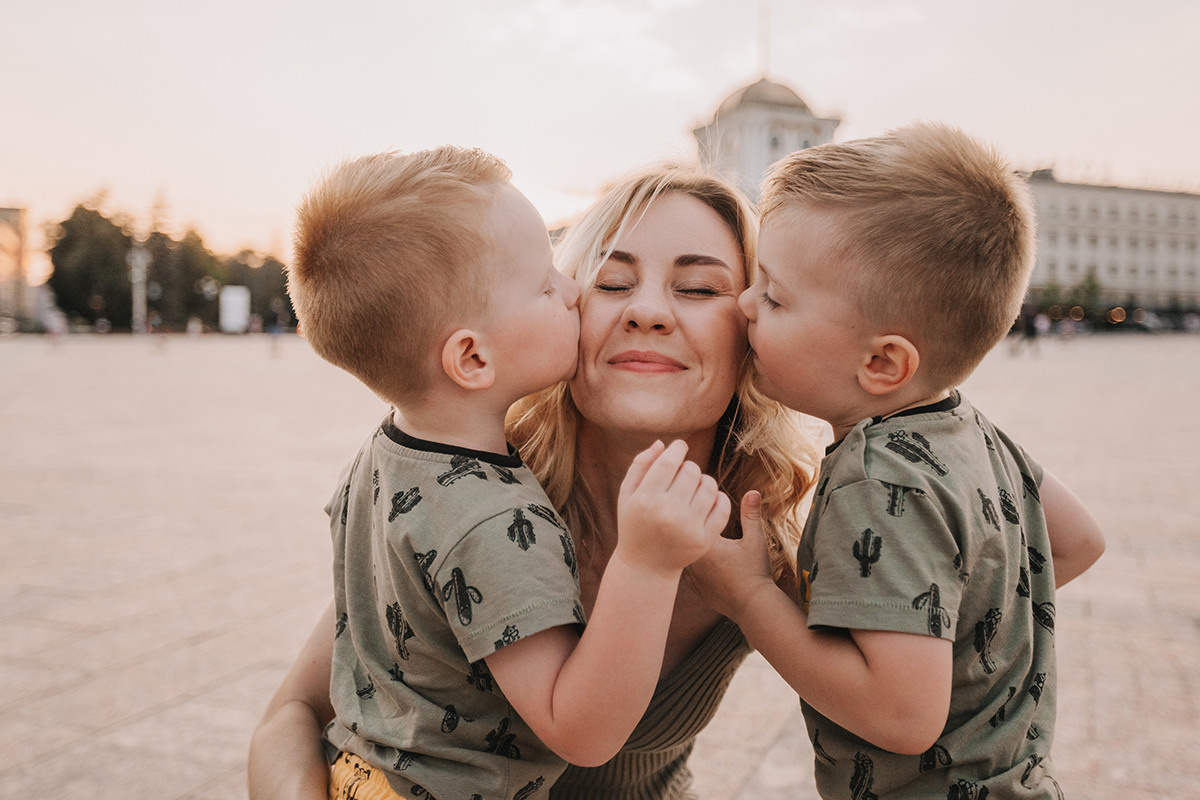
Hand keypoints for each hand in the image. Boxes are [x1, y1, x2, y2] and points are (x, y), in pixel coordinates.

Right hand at [616, 440, 730, 575]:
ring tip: (693, 487)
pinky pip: (722, 505)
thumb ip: (640, 465)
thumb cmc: (634, 524)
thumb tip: (662, 444)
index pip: (669, 461)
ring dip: (703, 480)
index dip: (677, 448)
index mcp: (646, 499)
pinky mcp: (704, 539)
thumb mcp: (627, 495)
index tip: (679, 447)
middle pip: (691, 470)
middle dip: (687, 467)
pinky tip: (706, 500)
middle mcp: (668, 513)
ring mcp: (689, 528)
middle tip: (681, 475)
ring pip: (709, 485)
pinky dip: (718, 497)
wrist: (646, 567)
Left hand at [686, 491, 775, 618]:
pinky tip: (683, 557)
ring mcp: (691, 576)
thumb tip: (753, 491)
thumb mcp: (755, 541)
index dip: (691, 512)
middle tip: (678, 515)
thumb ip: (751, 515)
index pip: (690, 520)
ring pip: (677, 554)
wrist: (752, 606)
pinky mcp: (692, 588)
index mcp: (705, 544)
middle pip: (679, 536)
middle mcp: (693, 560)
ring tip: (676, 535)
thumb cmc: (755, 572)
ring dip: (679, 545)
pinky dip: (683, 563)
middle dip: (681, 527)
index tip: (691, 502)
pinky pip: (681, 571)